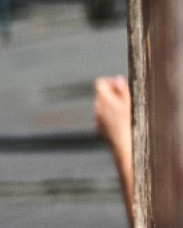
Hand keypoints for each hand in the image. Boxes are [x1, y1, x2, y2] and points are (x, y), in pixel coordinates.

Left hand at [94, 72, 132, 196]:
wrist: (126, 147)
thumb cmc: (131, 124)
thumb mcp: (130, 103)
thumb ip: (122, 90)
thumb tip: (117, 79)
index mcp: (104, 100)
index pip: (100, 83)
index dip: (111, 82)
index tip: (121, 87)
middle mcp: (97, 109)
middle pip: (101, 95)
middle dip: (112, 95)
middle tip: (126, 100)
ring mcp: (97, 120)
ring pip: (102, 108)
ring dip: (111, 107)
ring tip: (125, 113)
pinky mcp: (99, 130)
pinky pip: (103, 120)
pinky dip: (109, 119)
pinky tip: (121, 124)